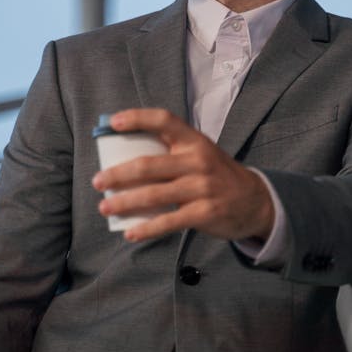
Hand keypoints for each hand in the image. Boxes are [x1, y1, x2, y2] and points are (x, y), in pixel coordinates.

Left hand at [92, 108, 273, 243]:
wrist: (254, 201)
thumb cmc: (216, 174)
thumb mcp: (200, 153)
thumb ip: (171, 152)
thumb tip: (124, 157)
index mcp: (194, 140)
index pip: (164, 120)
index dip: (138, 118)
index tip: (113, 122)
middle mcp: (198, 160)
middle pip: (149, 164)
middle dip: (118, 173)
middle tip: (97, 181)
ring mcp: (202, 187)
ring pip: (154, 194)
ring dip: (125, 202)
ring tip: (105, 207)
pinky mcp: (204, 213)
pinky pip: (168, 221)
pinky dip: (146, 228)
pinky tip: (130, 233)